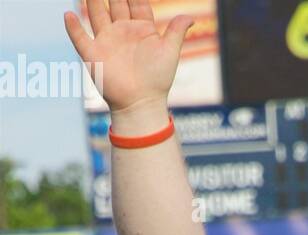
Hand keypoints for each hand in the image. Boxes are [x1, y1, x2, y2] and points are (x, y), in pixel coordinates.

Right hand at [64, 0, 192, 113]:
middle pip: (114, 2)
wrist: (141, 104)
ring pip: (96, 13)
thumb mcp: (170, 53)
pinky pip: (79, 37)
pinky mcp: (93, 54)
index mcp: (141, 29)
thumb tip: (190, 17)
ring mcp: (106, 40)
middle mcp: (122, 31)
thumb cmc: (158, 80)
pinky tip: (69, 14)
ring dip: (91, 0)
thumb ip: (176, 32)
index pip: (136, 2)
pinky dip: (73, 27)